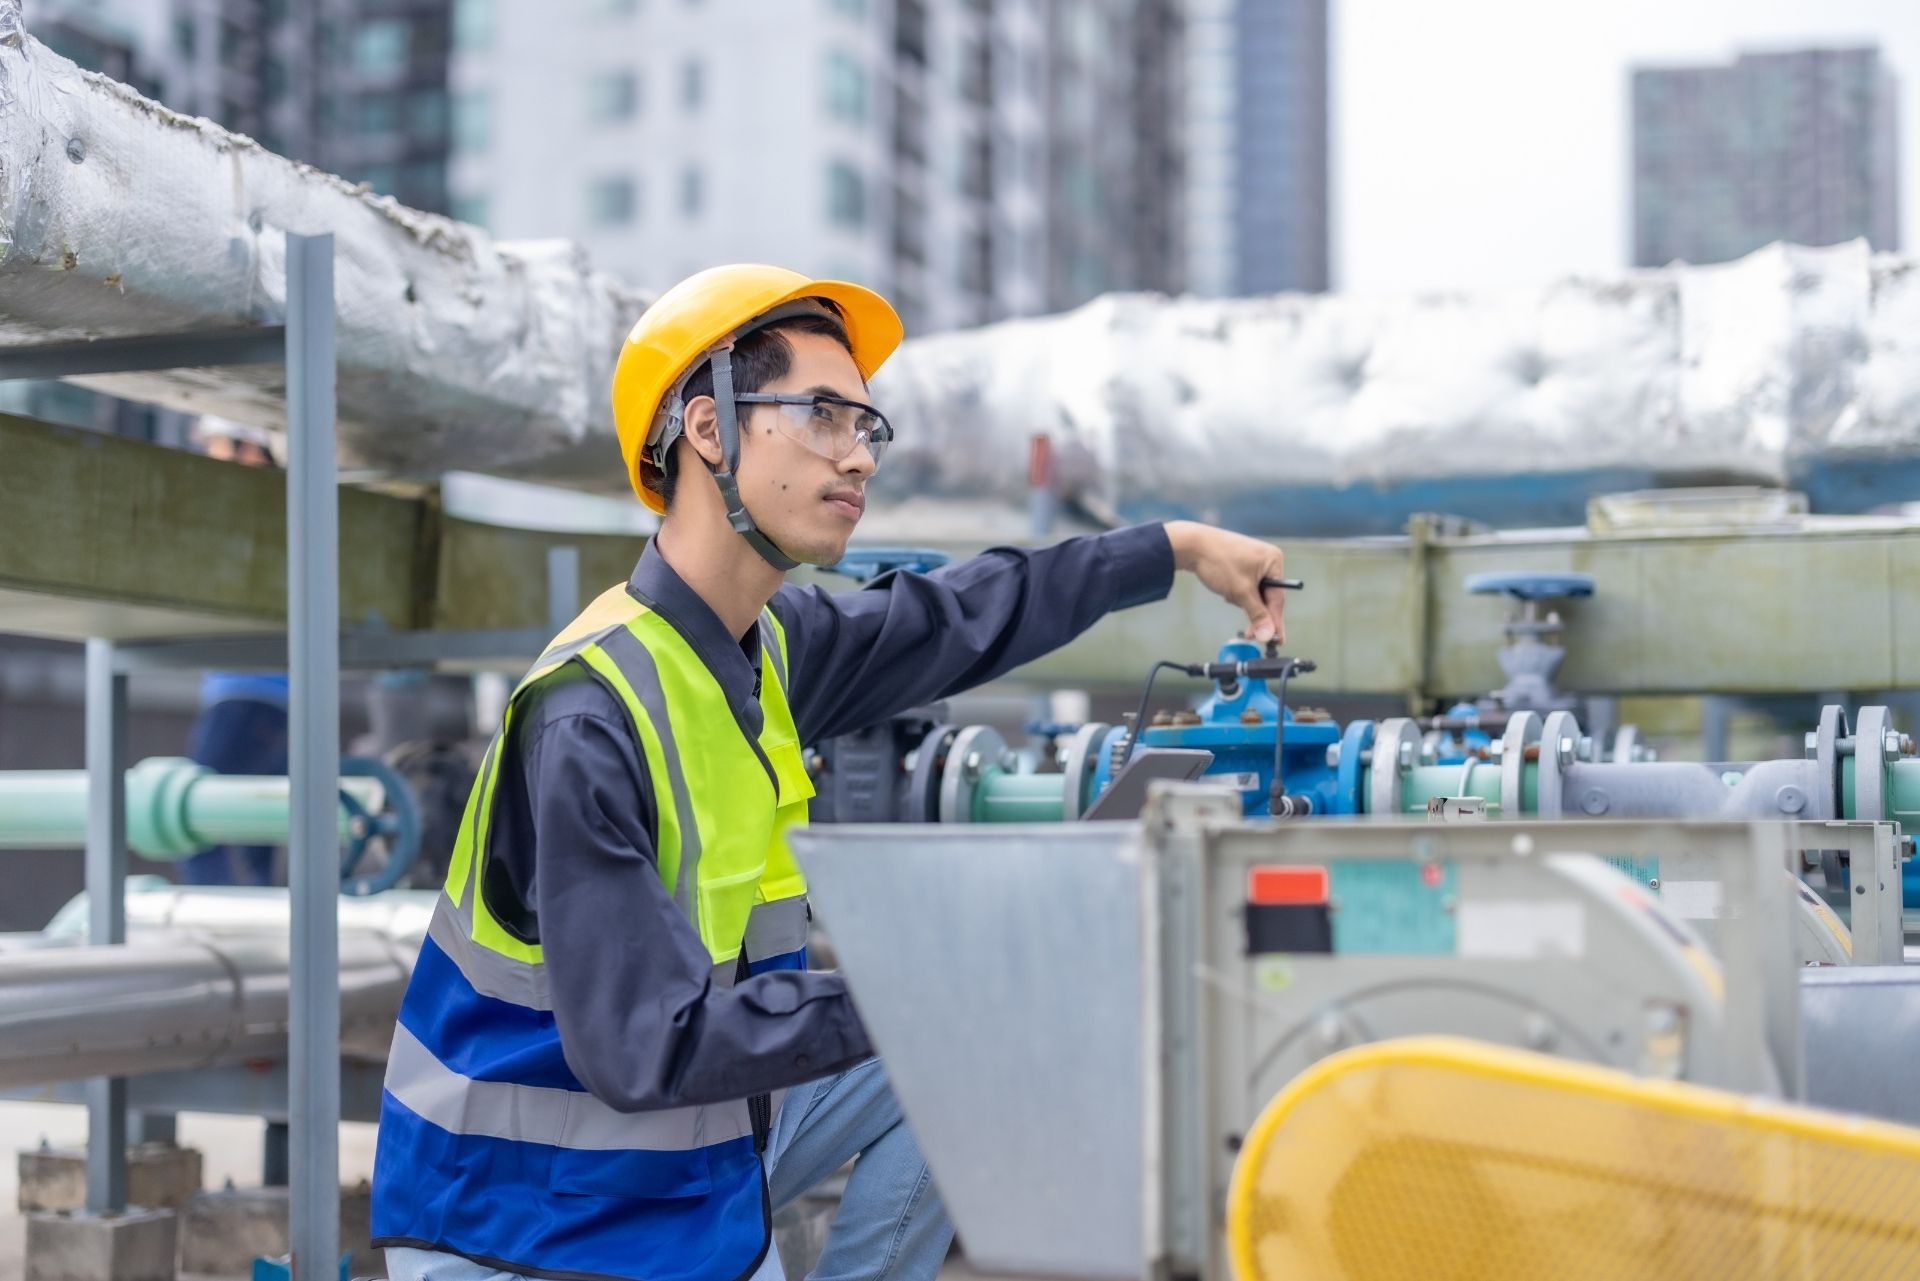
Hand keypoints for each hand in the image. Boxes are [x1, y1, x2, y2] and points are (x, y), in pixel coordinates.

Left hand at [1164, 521, 1287, 645]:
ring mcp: (1253, 561)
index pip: (1278, 598)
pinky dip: (1236, 593)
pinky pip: (1244, 586)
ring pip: (1253, 593)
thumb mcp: (1241, 591)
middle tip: (1250, 635)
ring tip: (1228, 594)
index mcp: (1274, 561)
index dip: (1276, 622)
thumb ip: (1257, 614)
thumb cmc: (1219, 563)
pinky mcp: (1240, 563)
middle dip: (1254, 611)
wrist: (1191, 545)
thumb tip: (1268, 634)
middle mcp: (1267, 559)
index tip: (1277, 641)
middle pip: (1266, 597)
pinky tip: (1225, 589)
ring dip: (1241, 600)